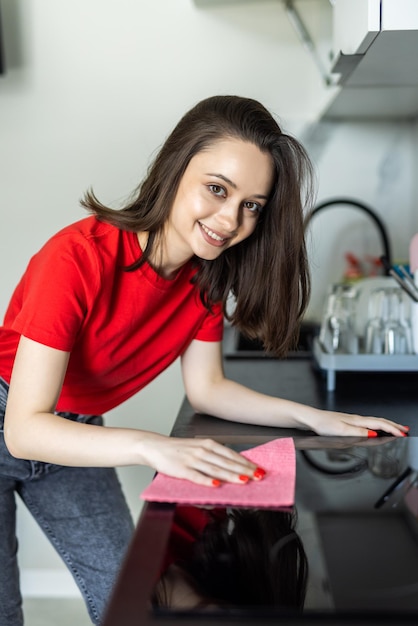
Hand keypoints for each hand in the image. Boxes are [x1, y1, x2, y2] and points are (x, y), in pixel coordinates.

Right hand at [139, 433, 263, 486]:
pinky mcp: (182, 470)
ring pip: (216, 469)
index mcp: (208, 444)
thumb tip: (232, 463)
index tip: (258, 469)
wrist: (155, 446)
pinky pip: (197, 476)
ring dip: (231, 475)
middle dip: (244, 470)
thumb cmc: (178, 449)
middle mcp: (202, 450)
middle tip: (258, 476)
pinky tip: (216, 485)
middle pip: (227, 462)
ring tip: (244, 481)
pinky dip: (207, 481)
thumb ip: (214, 454)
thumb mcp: (198, 446)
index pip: (231, 454)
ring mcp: (192, 460)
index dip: (246, 462)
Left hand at [307, 408, 408, 437]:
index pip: (379, 424)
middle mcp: (356, 419)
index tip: (402, 434)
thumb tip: (373, 434)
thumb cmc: (323, 424)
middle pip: (379, 421)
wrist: (311, 419)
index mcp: (357, 420)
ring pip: (374, 422)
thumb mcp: (341, 430)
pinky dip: (376, 426)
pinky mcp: (347, 422)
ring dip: (387, 425)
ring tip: (395, 429)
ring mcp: (352, 420)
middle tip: (405, 430)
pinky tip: (376, 429)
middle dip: (394, 426)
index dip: (392, 429)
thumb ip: (358, 432)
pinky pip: (367, 423)